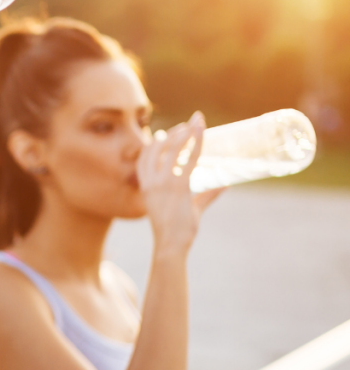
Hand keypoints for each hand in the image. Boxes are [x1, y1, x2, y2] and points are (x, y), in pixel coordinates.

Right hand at [138, 112, 222, 258]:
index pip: (144, 158)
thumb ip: (206, 195)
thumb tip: (225, 184)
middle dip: (172, 132)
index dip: (152, 143)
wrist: (171, 244)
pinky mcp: (178, 185)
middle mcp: (151, 182)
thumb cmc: (178, 231)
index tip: (162, 132)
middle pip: (156, 147)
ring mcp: (163, 183)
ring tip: (195, 124)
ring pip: (171, 148)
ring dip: (184, 133)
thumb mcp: (190, 208)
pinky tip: (200, 131)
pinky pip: (188, 158)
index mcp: (146, 187)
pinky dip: (195, 142)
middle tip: (188, 124)